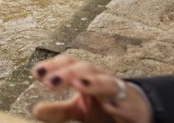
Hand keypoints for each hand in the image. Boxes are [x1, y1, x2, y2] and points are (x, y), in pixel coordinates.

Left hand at [31, 55, 151, 122]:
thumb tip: (35, 110)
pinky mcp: (133, 108)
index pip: (69, 63)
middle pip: (85, 68)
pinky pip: (126, 104)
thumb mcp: (80, 109)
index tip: (36, 73)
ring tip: (79, 84)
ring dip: (93, 82)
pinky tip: (109, 107)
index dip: (53, 65)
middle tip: (50, 82)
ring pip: (107, 82)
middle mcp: (102, 79)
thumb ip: (59, 109)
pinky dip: (118, 105)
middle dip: (68, 73)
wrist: (138, 111)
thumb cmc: (105, 106)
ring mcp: (118, 92)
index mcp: (87, 76)